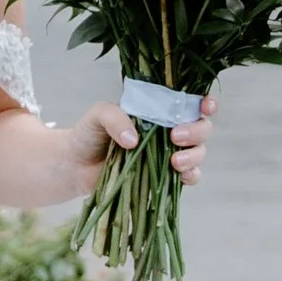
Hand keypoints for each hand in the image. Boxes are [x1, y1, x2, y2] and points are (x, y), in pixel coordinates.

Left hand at [76, 89, 215, 186]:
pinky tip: (180, 175)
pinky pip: (189, 177)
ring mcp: (168, 155)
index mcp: (158, 110)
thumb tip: (133, 139)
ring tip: (174, 161)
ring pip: (199, 152)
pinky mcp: (164, 178)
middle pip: (202, 128)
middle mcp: (168, 131)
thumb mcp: (98, 115)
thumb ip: (114, 117)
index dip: (205, 103)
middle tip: (176, 136)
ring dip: (194, 156)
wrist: (75, 165)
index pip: (190, 102)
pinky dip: (191, 176)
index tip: (204, 107)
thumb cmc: (88, 134)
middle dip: (197, 131)